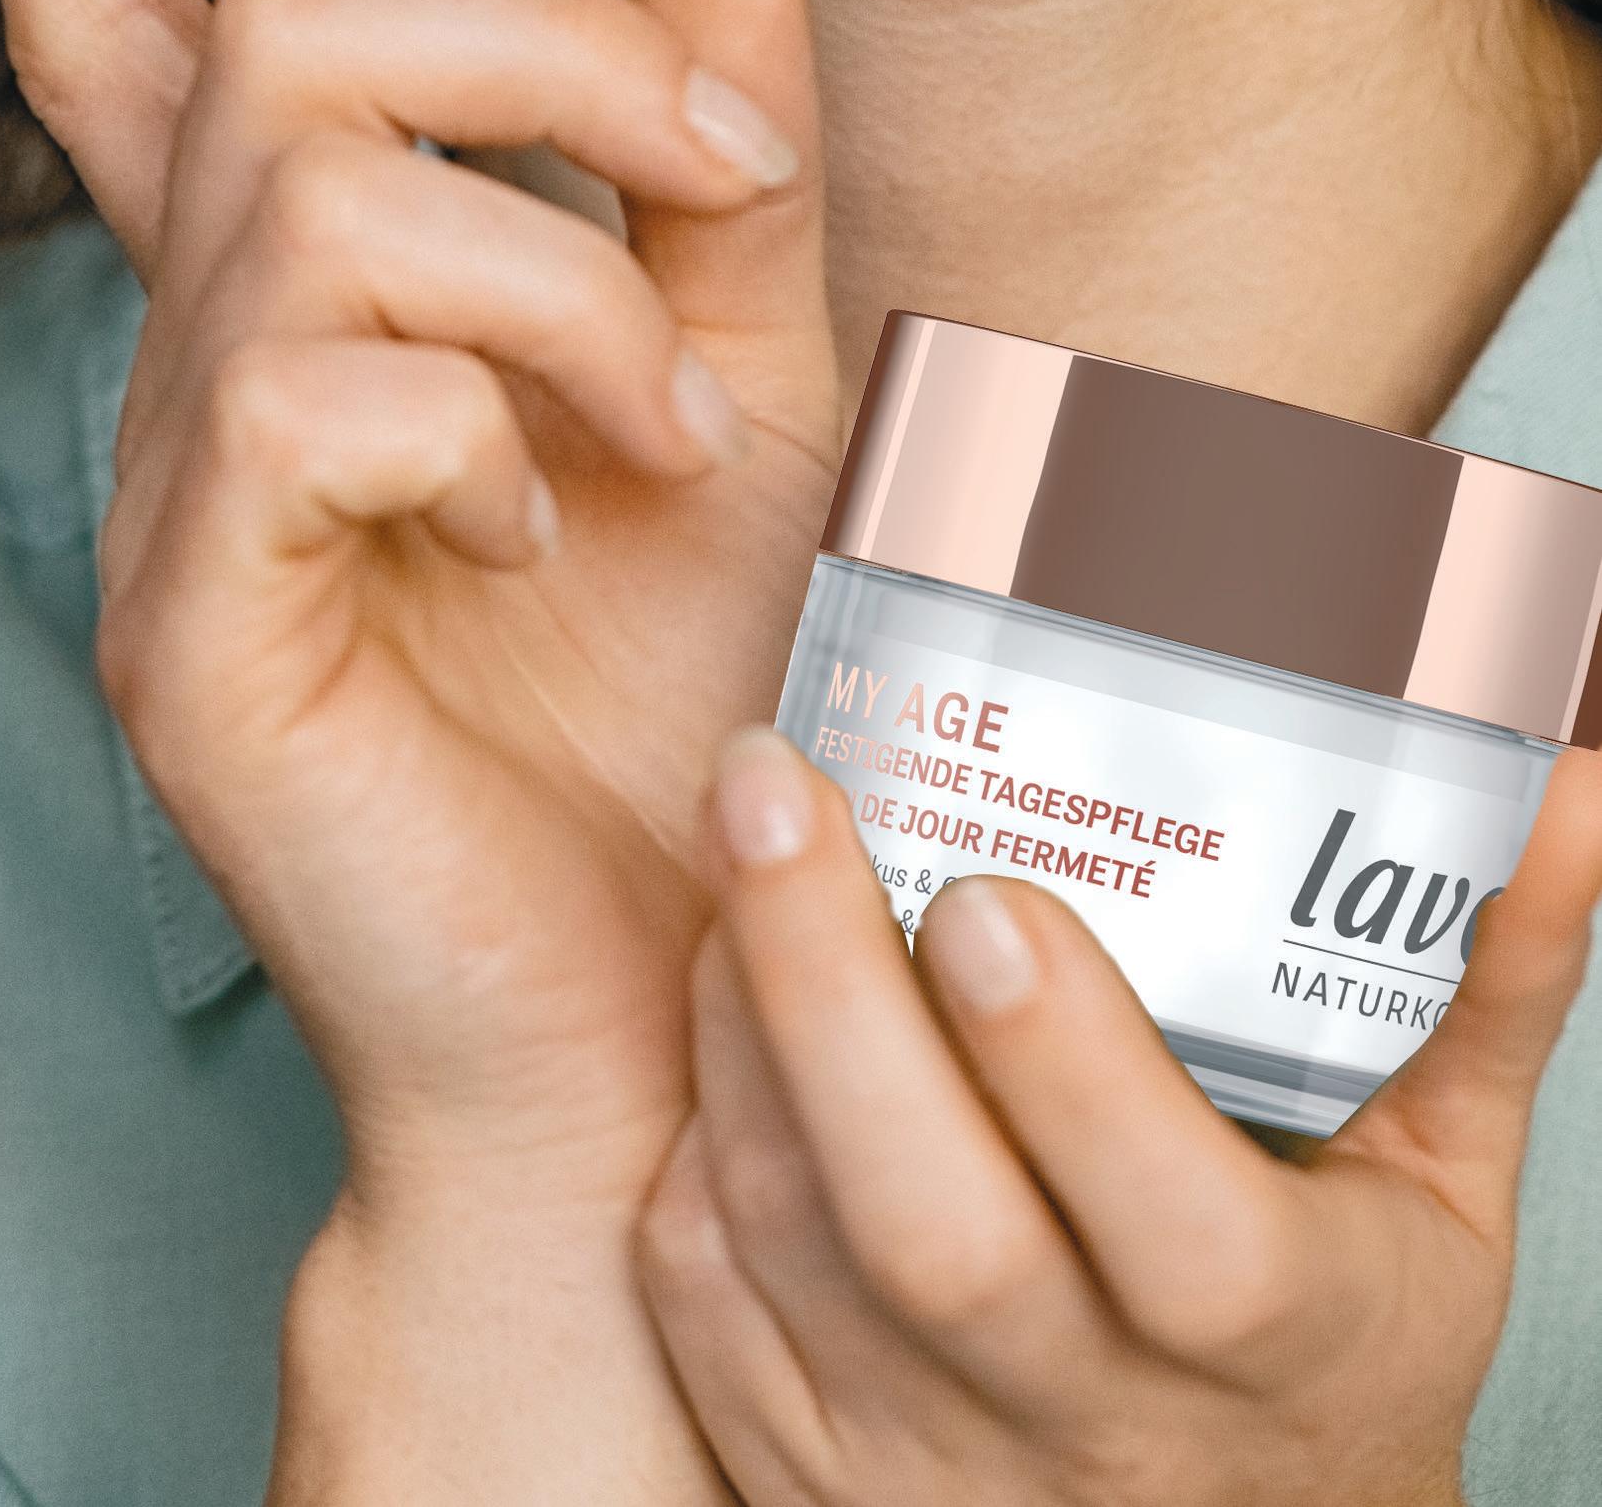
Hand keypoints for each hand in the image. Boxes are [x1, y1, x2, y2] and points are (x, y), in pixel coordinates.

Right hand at [0, 0, 842, 1483]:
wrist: (679, 1017)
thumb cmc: (690, 712)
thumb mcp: (747, 383)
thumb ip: (708, 163)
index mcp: (294, 292)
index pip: (126, 9)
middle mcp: (192, 361)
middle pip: (272, 28)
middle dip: (535, 46)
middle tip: (720, 178)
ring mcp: (166, 491)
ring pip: (315, 194)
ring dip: (560, 280)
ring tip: (658, 434)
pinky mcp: (182, 626)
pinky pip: (305, 389)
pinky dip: (482, 428)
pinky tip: (535, 542)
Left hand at [642, 723, 1601, 1504]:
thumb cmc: (1335, 1348)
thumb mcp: (1440, 1195)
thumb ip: (1486, 992)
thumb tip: (1576, 795)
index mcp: (1276, 1348)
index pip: (1181, 1240)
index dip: (1075, 1070)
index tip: (992, 889)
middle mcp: (1095, 1432)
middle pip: (935, 1238)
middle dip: (830, 990)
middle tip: (775, 776)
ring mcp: (932, 1469)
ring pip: (789, 1246)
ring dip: (739, 1026)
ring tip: (739, 828)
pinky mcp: (807, 1474)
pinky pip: (709, 1299)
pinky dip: (698, 1136)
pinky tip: (713, 996)